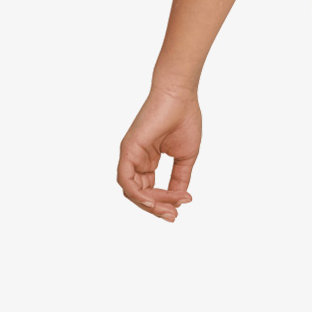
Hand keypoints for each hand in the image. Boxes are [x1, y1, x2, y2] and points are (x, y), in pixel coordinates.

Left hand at [118, 85, 200, 220]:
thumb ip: (179, 179)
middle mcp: (136, 159)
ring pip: (132, 191)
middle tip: (174, 215)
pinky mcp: (127, 150)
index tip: (184, 204)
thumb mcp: (185, 156)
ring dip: (151, 204)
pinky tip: (153, 201)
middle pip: (140, 194)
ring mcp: (130, 155)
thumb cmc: (184, 118)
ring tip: (170, 209)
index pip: (150, 190)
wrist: (180, 96)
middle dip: (157, 208)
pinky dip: (138, 194)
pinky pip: (126, 180)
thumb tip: (179, 200)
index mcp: (148, 160)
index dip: (164, 201)